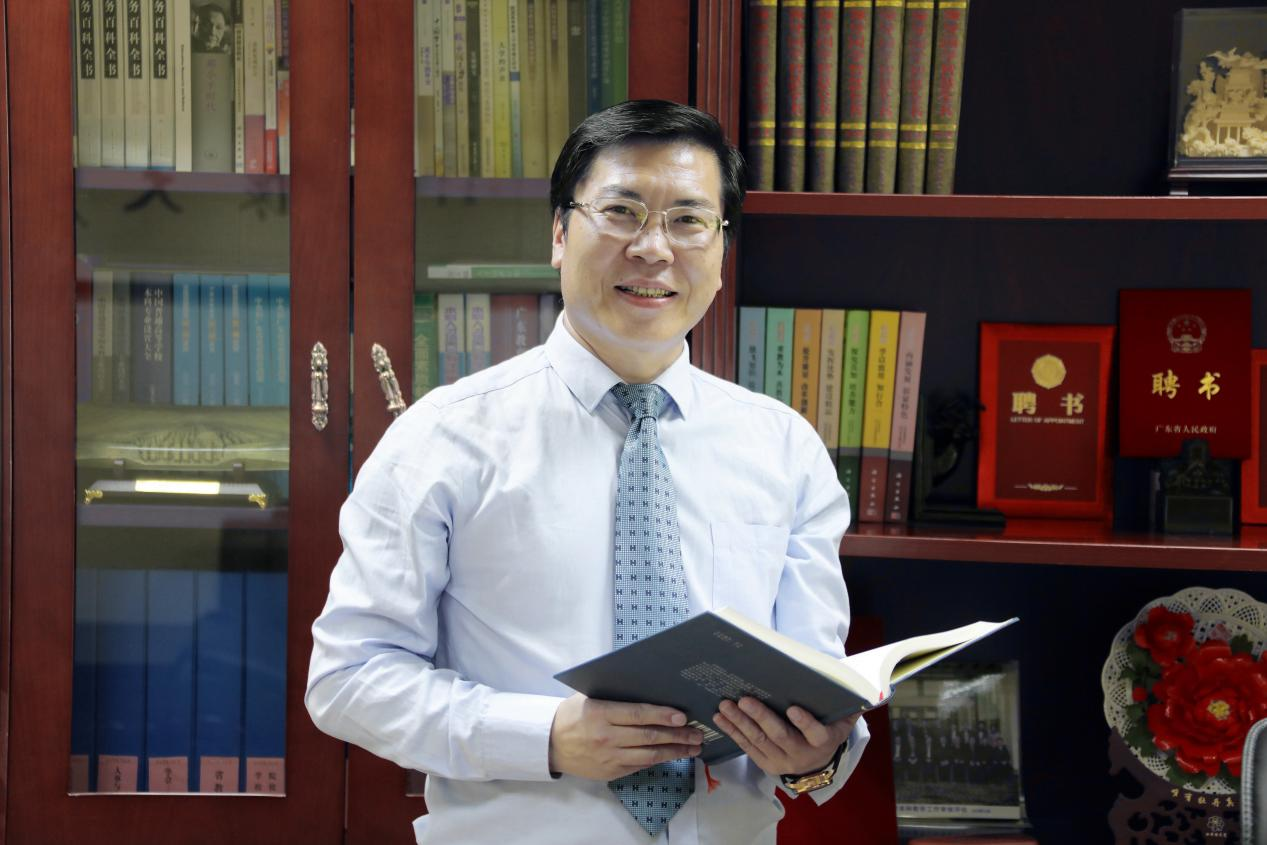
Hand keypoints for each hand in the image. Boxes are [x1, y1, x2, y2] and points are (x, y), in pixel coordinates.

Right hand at [548, 693, 703, 780]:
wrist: (550, 744)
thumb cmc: (572, 714)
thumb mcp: (589, 697)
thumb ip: (616, 695)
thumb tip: (650, 688)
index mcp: (600, 714)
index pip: (638, 714)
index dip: (662, 715)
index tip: (682, 716)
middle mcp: (606, 737)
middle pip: (649, 737)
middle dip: (677, 735)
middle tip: (697, 733)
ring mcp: (609, 758)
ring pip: (649, 755)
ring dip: (674, 751)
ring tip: (693, 747)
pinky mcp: (611, 772)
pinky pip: (640, 766)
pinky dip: (658, 760)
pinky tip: (673, 755)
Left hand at [713, 697, 857, 776]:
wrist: (817, 766)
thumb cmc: (827, 732)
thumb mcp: (841, 722)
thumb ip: (849, 706)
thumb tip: (862, 688)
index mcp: (822, 742)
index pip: (815, 733)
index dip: (805, 723)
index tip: (793, 708)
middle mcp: (801, 755)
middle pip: (779, 736)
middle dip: (760, 718)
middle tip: (744, 699)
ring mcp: (781, 762)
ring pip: (759, 742)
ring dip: (740, 723)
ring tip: (725, 706)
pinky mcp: (765, 764)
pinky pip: (747, 748)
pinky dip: (733, 732)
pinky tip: (720, 718)